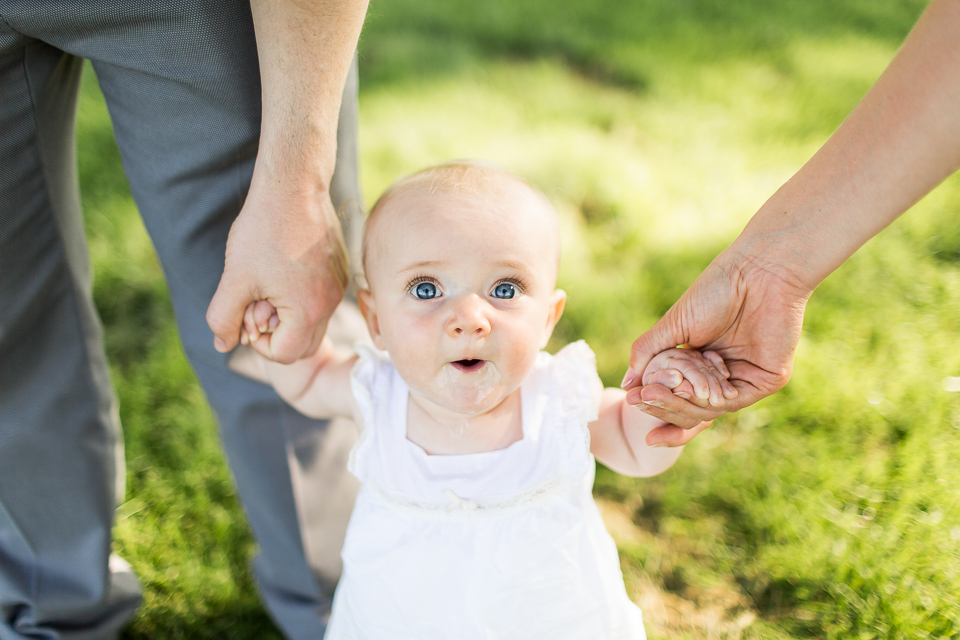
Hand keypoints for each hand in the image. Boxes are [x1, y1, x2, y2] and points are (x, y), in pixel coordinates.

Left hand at [206, 179, 347, 362]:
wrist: (294, 186)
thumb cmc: (262, 231)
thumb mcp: (234, 278)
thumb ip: (223, 318)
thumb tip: (223, 345)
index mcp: (307, 311)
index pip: (284, 355)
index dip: (258, 345)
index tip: (246, 316)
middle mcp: (330, 303)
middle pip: (304, 345)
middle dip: (276, 335)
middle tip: (256, 305)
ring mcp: (339, 286)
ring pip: (314, 322)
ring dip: (288, 316)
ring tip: (268, 284)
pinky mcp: (340, 270)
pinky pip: (322, 299)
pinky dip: (301, 296)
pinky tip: (282, 267)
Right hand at [622, 246, 810, 444]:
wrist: (756, 272)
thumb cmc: (715, 291)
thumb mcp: (673, 325)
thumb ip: (649, 353)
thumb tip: (627, 385)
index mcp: (704, 362)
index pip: (678, 394)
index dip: (654, 401)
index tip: (631, 401)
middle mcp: (725, 374)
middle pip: (692, 406)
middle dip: (663, 405)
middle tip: (640, 400)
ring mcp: (747, 379)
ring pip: (710, 408)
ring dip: (680, 404)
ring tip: (655, 393)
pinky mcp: (768, 380)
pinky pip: (733, 402)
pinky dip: (707, 400)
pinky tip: (687, 391)